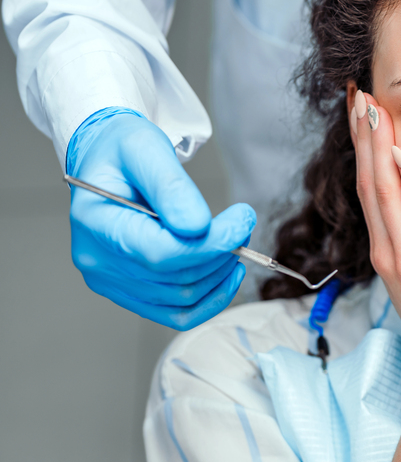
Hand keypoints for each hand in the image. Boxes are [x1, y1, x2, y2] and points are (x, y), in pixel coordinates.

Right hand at [68, 108, 255, 329]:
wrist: (107, 160)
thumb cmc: (122, 150)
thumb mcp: (144, 148)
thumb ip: (171, 186)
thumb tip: (198, 227)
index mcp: (97, 224)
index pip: (162, 253)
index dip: (212, 244)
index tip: (243, 218)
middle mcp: (99, 262)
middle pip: (176, 279)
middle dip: (222, 252)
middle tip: (241, 223)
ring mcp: (113, 282)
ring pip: (182, 298)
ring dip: (221, 273)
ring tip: (235, 240)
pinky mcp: (130, 291)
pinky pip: (176, 313)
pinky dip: (211, 299)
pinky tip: (229, 273)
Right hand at [351, 91, 400, 382]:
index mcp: (391, 251)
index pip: (372, 189)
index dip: (365, 149)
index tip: (363, 113)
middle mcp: (389, 250)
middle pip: (369, 182)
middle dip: (362, 136)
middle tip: (357, 94)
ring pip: (384, 192)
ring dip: (376, 147)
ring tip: (370, 108)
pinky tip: (400, 153)